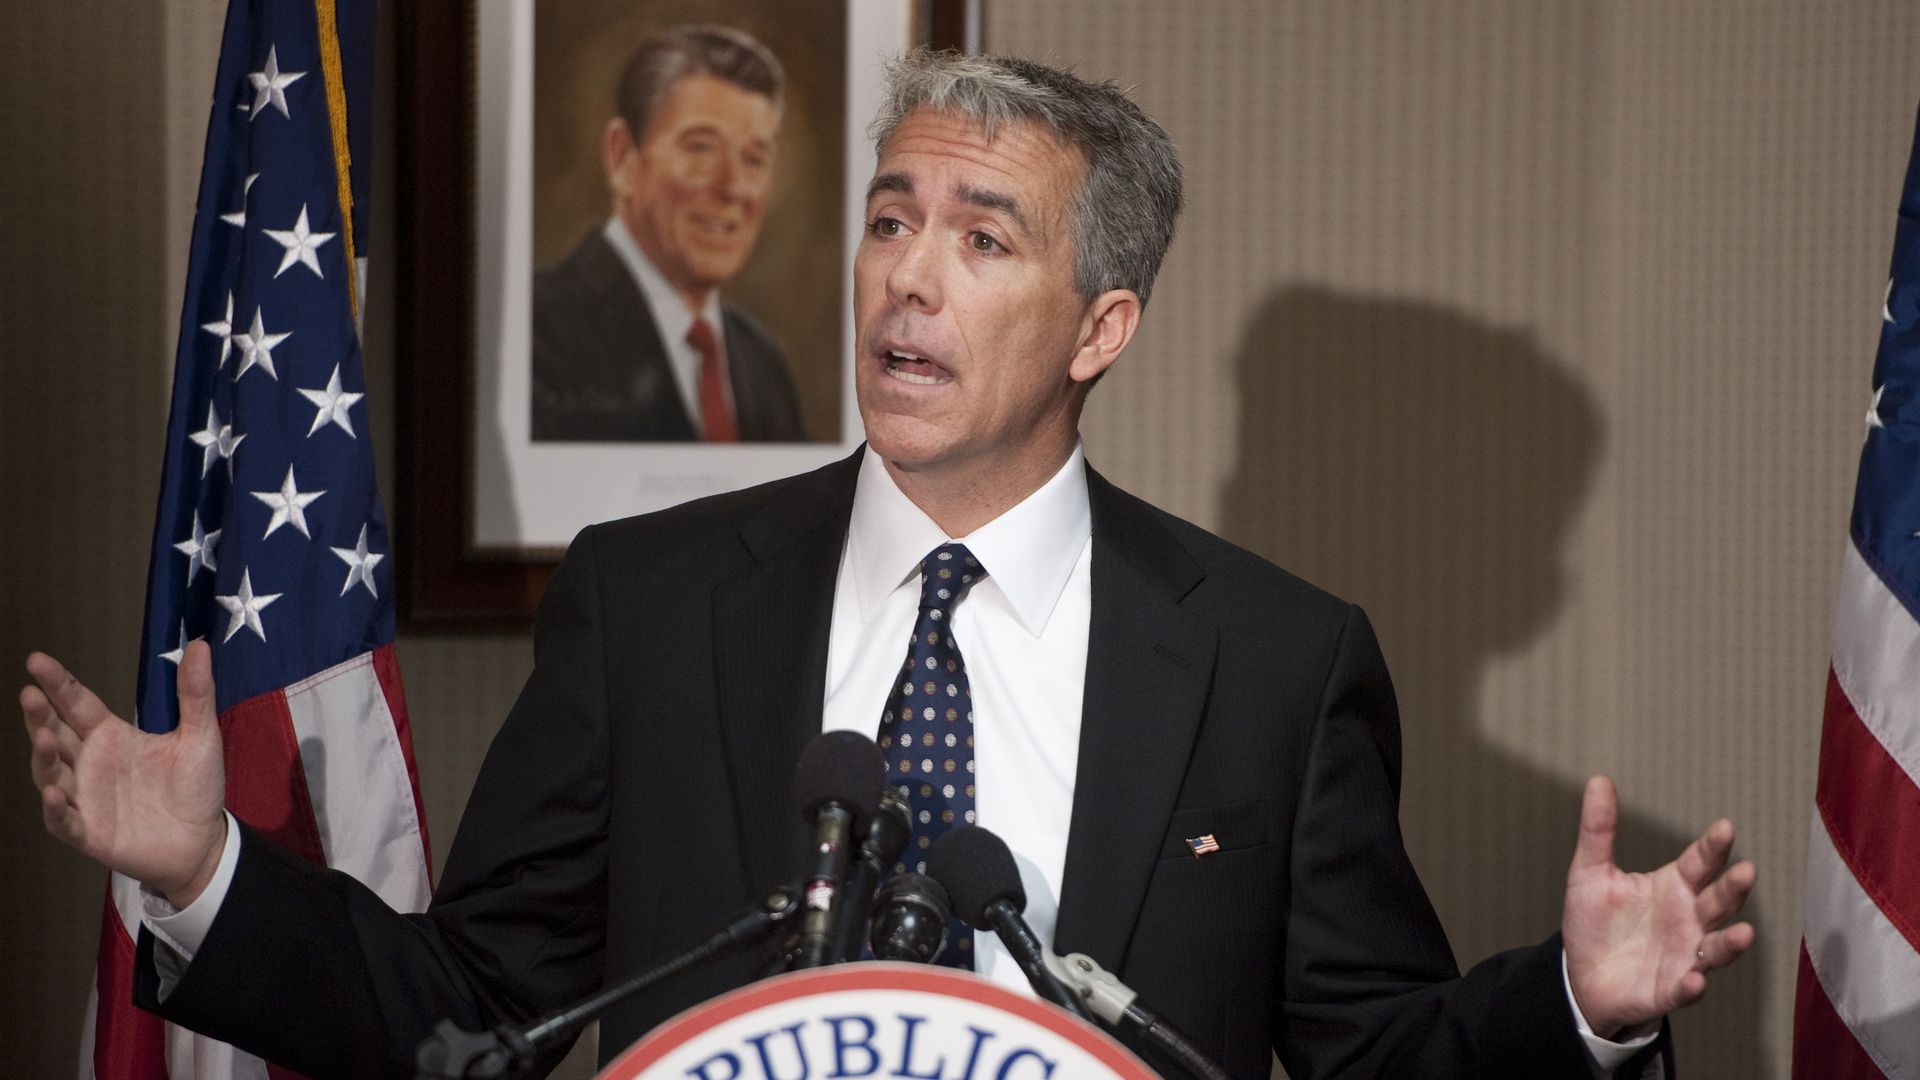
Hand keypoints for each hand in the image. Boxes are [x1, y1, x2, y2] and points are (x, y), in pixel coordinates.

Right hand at [21, 642, 227, 906]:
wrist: (203, 841)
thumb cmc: (196, 787)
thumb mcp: (200, 735)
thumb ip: (195, 693)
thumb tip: (199, 644)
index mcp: (111, 736)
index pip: (77, 704)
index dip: (58, 683)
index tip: (36, 660)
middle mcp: (90, 764)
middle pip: (56, 734)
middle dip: (40, 715)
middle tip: (29, 693)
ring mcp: (85, 798)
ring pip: (52, 775)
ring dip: (43, 758)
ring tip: (43, 736)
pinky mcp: (90, 832)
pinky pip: (65, 821)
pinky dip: (56, 809)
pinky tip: (53, 793)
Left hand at [1562, 775, 1755, 1037]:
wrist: (1582, 975)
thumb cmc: (1596, 921)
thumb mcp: (1591, 872)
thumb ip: (1599, 830)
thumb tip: (1598, 779)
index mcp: (1675, 886)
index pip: (1701, 862)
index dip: (1713, 846)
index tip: (1725, 827)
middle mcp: (1690, 919)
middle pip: (1719, 901)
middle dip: (1734, 888)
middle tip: (1747, 870)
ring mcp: (1686, 956)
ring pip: (1716, 948)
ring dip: (1730, 942)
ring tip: (1743, 933)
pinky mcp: (1671, 989)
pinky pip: (1686, 989)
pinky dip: (1693, 985)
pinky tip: (1695, 980)